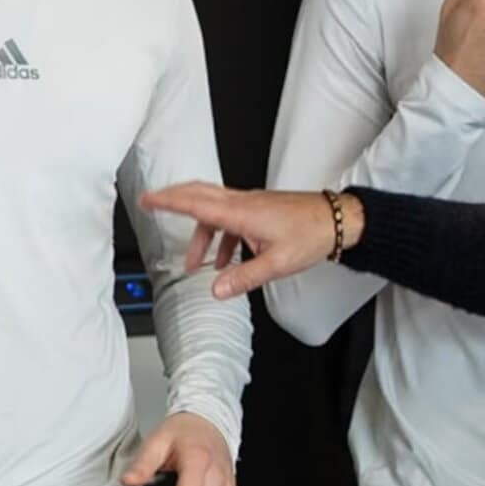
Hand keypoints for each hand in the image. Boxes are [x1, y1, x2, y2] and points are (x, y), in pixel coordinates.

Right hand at [145, 183, 358, 298]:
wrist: (337, 220)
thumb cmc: (311, 234)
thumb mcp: (276, 264)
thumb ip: (243, 278)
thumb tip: (216, 290)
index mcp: (241, 213)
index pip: (195, 204)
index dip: (168, 201)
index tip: (147, 199)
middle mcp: (243, 203)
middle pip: (199, 195)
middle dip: (173, 201)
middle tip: (152, 205)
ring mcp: (252, 204)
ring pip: (214, 211)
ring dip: (201, 234)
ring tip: (196, 263)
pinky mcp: (260, 209)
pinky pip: (230, 218)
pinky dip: (221, 237)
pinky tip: (227, 261)